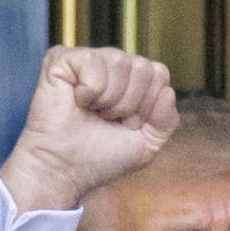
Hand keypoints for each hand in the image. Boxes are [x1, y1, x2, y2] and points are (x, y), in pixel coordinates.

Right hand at [0, 46, 176, 213]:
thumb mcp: (146, 146)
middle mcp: (111, 66)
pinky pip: (93, 62)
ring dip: (109, 99)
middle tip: (106, 120)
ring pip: (120, 61)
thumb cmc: (99, 158)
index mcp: (131, 81)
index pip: (159, 74)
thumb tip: (167, 91)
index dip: (147, 106)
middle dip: (129, 104)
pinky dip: (89, 90)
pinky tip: (77, 102)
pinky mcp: (61, 59)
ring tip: (91, 112)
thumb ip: (166, 120)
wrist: (65, 171)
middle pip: (144, 67)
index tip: (126, 125)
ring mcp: (87, 61)